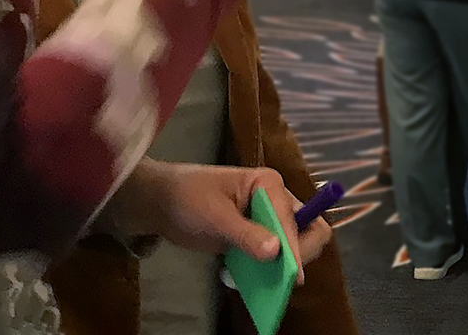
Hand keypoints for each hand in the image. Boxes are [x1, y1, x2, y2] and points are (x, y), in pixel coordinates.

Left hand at [109, 161, 332, 278]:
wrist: (161, 203)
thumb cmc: (187, 199)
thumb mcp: (214, 217)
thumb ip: (245, 235)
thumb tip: (276, 253)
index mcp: (268, 184)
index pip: (293, 218)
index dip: (294, 246)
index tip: (293, 275)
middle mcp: (275, 200)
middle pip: (307, 229)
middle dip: (298, 254)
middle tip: (283, 277)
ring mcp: (266, 219)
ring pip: (292, 245)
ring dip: (282, 265)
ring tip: (264, 283)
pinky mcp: (256, 236)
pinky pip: (273, 255)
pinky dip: (266, 269)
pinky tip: (242, 277)